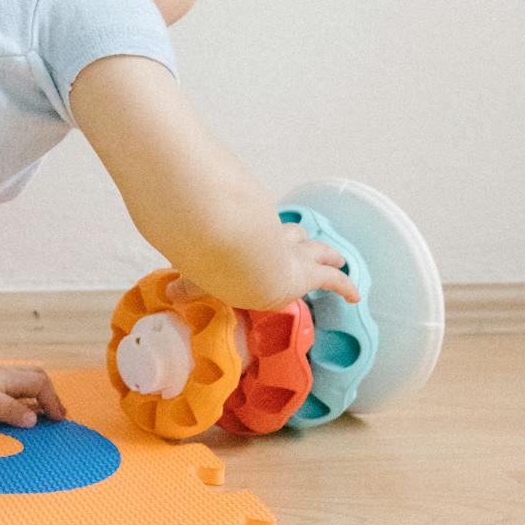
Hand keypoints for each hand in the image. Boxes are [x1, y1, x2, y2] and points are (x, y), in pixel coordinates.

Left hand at [0, 356, 67, 430]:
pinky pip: (6, 398)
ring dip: (34, 402)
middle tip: (57, 417)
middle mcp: (2, 380)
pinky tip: (13, 419)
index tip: (59, 420)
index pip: (41, 384)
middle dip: (49, 397)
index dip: (53, 401)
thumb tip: (35, 419)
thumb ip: (10, 409)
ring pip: (21, 390)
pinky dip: (17, 407)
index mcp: (7, 379)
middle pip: (35, 381)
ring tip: (41, 420)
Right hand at [167, 229, 359, 312]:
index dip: (256, 233)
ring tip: (335, 257)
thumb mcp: (193, 264)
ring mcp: (287, 250)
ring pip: (310, 249)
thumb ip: (184, 282)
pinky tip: (355, 296)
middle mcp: (266, 235)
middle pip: (285, 233)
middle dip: (292, 238)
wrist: (231, 253)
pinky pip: (330, 279)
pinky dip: (343, 286)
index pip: (253, 228)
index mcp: (242, 232)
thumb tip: (169, 292)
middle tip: (296, 237)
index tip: (254, 236)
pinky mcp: (303, 273)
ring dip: (322, 253)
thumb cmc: (210, 249)